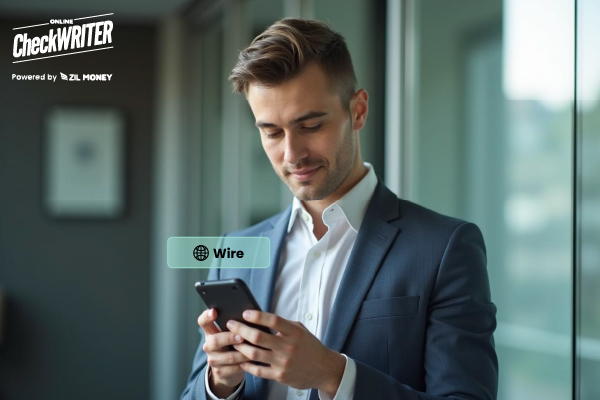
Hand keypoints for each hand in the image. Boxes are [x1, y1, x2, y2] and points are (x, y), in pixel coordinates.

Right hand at [198, 308, 249, 396]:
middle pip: (215, 340)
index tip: (214, 311)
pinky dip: (245, 364)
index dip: (207, 316)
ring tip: (255, 349)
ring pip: (228, 356)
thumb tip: (250, 314)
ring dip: (243, 353)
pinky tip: (253, 361)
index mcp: (211, 332)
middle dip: (230, 338)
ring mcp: (213, 359)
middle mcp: (209, 345)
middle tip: (242, 337)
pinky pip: (234, 368)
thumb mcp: (232, 333)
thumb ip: (236, 324)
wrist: (229, 369)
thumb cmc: (234, 344)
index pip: (203, 322)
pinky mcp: (220, 372)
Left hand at [227, 310, 345, 396]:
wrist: (324, 369)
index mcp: (294, 332)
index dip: (258, 316)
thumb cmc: (309, 346)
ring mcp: (284, 363)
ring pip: (254, 354)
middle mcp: (289, 347)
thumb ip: (283, 324)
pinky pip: (258, 370)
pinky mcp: (280, 376)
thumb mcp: (300, 330)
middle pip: (259, 337)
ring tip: (233, 340)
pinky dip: (247, 365)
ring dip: (240, 346)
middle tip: (231, 324)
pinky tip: (240, 359)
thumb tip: (261, 317)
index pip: (273, 321)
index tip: (245, 313)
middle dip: (241, 330)